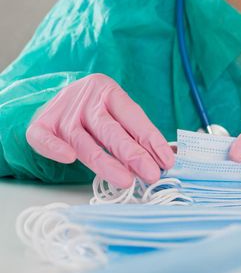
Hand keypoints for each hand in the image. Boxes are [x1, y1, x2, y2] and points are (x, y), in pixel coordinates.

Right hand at [26, 74, 173, 187]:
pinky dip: (55, 148)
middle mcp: (86, 101)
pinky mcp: (41, 125)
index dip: (151, 140)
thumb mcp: (116, 112)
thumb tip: (162, 161)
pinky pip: (45, 139)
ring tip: (126, 180)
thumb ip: (134, 133)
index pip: (134, 117)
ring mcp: (62, 113)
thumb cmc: (95, 109)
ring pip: (84, 141)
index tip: (166, 162)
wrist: (55, 96)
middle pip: (111, 130)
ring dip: (106, 163)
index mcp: (109, 92)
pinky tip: (68, 158)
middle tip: (151, 174)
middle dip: (134, 154)